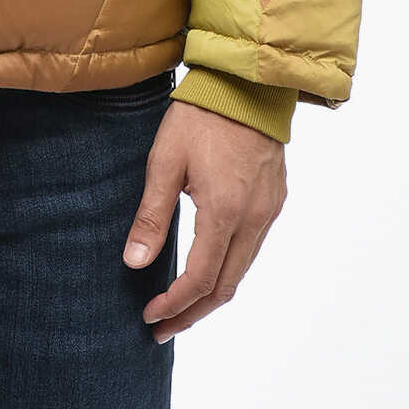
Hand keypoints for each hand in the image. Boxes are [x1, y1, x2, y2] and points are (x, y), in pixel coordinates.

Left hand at [122, 99, 286, 343]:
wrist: (245, 81)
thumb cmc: (201, 114)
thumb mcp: (165, 160)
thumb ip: (152, 215)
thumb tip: (134, 263)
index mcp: (225, 213)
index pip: (199, 279)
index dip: (174, 304)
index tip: (149, 316)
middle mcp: (253, 219)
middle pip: (225, 287)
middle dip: (192, 313)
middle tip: (162, 327)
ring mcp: (268, 210)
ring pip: (242, 270)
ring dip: (211, 293)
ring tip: (180, 306)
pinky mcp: (273, 199)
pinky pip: (252, 248)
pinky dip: (228, 268)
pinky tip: (206, 267)